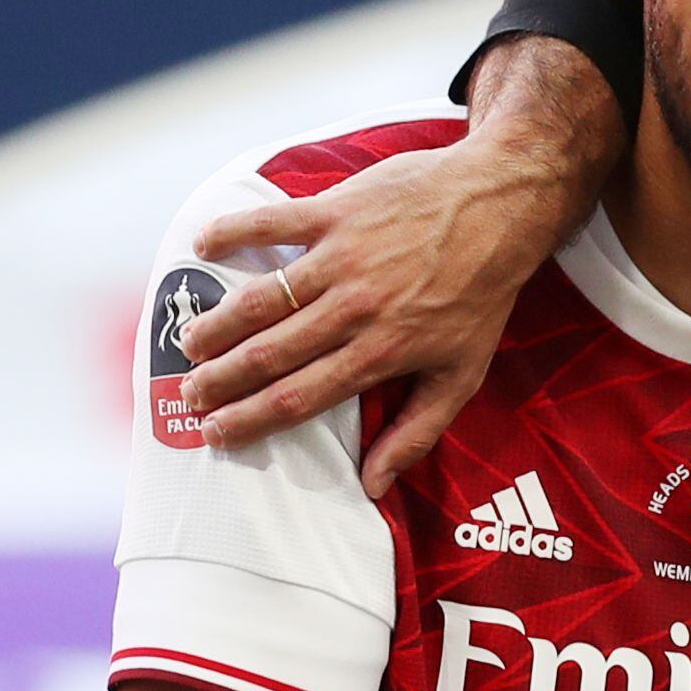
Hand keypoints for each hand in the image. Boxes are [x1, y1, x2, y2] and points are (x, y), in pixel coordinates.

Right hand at [178, 38, 625, 494]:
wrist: (500, 206)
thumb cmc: (482, 294)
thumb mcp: (463, 373)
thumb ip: (417, 432)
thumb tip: (375, 484)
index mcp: (382, 353)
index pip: (301, 397)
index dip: (252, 419)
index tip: (216, 434)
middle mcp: (356, 309)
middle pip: (271, 354)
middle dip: (222, 379)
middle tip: (190, 394)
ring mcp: (343, 257)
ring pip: (263, 297)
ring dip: (219, 322)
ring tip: (190, 342)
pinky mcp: (336, 211)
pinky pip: (272, 222)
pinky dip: (233, 231)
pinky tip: (201, 244)